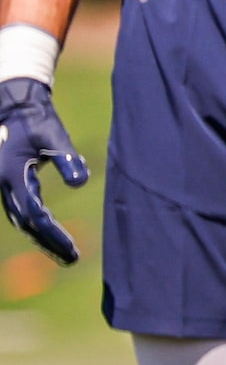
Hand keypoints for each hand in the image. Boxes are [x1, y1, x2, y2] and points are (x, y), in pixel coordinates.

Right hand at [0, 77, 88, 265]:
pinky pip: (20, 210)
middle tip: (72, 259)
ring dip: (41, 237)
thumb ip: (67, 158)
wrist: (13, 106)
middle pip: (26, 223)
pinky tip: (50, 236)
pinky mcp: (9, 183)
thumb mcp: (54, 134)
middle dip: (49, 242)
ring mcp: (4, 185)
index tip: (73, 251)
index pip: (35, 213)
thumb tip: (80, 183)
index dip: (54, 234)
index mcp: (12, 174)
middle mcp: (3, 183)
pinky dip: (35, 226)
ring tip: (64, 254)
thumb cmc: (35, 119)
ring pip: (20, 219)